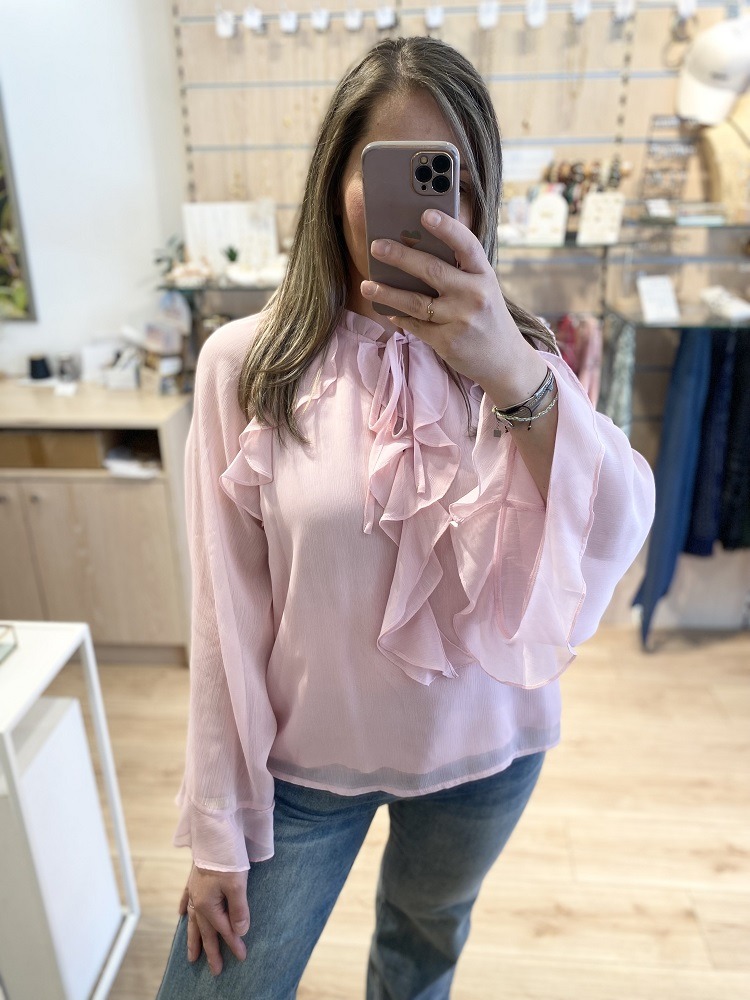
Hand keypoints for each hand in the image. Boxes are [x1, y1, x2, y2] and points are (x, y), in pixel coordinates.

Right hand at [178, 862, 249, 976]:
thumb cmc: (227, 858)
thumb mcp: (237, 884)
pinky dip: (185, 907)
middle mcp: (197, 900)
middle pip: (205, 931)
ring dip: (194, 938)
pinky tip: (182, 915)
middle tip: (215, 970)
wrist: (214, 832)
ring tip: (192, 956)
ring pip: (193, 920)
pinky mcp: (195, 877)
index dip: (233, 944)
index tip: (242, 957)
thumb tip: (240, 932)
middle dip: (211, 951)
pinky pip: (187, 898)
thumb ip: (239, 910)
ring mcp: (194, 889)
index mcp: (207, 904)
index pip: (223, 929)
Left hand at [361, 209, 545, 405]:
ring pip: (416, 302)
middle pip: (432, 271)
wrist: (504, 361)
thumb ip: (459, 272)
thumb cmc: (487, 316)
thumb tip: (415, 250)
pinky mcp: (447, 342)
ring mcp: (460, 320)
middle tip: (376, 246)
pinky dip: (399, 317)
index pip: (466, 246)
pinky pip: (415, 326)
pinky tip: (387, 311)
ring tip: (366, 285)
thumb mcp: (483, 289)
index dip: (447, 228)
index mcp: (485, 275)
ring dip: (387, 292)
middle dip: (400, 256)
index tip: (425, 215)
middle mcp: (474, 296)